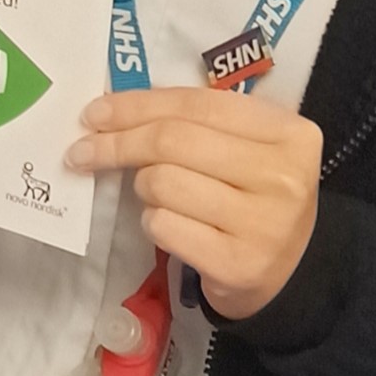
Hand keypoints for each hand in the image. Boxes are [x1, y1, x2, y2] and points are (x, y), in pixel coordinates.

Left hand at [66, 86, 323, 316]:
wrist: (290, 273)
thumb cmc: (253, 197)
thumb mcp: (243, 149)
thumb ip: (195, 122)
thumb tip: (109, 113)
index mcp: (289, 133)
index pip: (196, 103)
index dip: (136, 105)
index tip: (93, 114)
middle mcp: (283, 176)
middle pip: (172, 141)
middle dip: (118, 143)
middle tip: (84, 151)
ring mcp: (264, 224)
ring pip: (162, 183)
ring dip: (142, 187)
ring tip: (155, 195)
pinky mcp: (239, 265)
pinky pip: (164, 226)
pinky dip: (152, 221)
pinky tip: (168, 224)